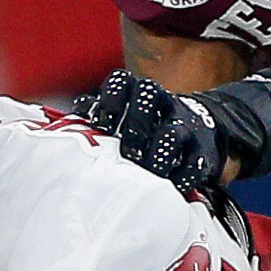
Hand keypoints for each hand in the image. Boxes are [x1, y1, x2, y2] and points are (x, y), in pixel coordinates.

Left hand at [80, 68, 232, 190]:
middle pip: (148, 95)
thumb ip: (98, 120)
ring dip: (156, 155)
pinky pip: (194, 163)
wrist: (199, 132)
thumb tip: (68, 125)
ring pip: (171, 132)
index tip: (101, 122)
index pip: (121, 81)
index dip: (109, 99)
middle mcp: (161, 102)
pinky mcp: (202, 152)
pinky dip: (182, 178)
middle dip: (133, 124)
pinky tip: (170, 189)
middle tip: (126, 154)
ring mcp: (184, 126)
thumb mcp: (125, 119)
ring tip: (147, 175)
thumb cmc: (147, 129)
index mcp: (136, 93)